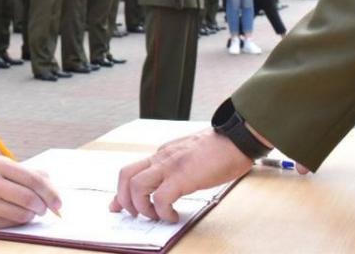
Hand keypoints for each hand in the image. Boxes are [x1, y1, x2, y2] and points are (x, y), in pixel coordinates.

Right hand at [0, 157, 60, 229]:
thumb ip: (28, 173)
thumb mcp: (2, 166)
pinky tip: (11, 214)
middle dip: (43, 207)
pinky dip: (16, 221)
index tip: (58, 203)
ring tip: (28, 211)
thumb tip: (52, 187)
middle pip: (29, 198)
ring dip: (30, 215)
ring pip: (21, 214)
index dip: (50, 193)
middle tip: (44, 209)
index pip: (33, 179)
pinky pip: (8, 223)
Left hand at [111, 129, 253, 221]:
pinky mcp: (183, 176)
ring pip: (137, 187)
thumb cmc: (219, 149)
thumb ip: (175, 167)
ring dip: (142, 207)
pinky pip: (161, 198)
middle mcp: (161, 158)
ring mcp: (170, 166)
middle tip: (136, 214)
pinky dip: (163, 212)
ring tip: (157, 215)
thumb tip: (169, 184)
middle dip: (125, 200)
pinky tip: (174, 215)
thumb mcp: (189, 156)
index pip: (132, 170)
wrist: (236, 138)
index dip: (121, 191)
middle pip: (126, 176)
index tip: (118, 205)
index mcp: (162, 154)